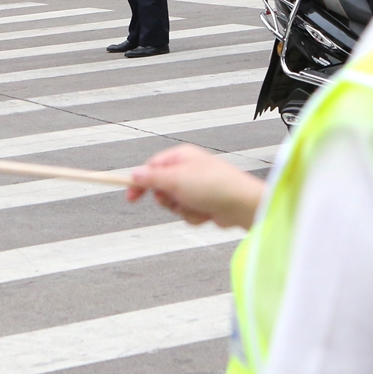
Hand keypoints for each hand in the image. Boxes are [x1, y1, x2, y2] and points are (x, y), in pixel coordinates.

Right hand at [127, 144, 264, 230]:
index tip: (130, 197)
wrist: (242, 204)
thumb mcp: (176, 180)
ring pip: (174, 204)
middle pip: (161, 189)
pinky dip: (194, 216)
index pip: (151, 168)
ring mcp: (197, 187)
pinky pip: (188, 213)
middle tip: (176, 199)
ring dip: (182, 210)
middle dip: (167, 199)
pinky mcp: (204, 203)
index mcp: (180, 157)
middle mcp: (188, 170)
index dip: (140, 183)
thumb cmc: (213, 186)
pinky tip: (207, 212)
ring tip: (197, 205)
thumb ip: (152, 178)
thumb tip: (134, 174)